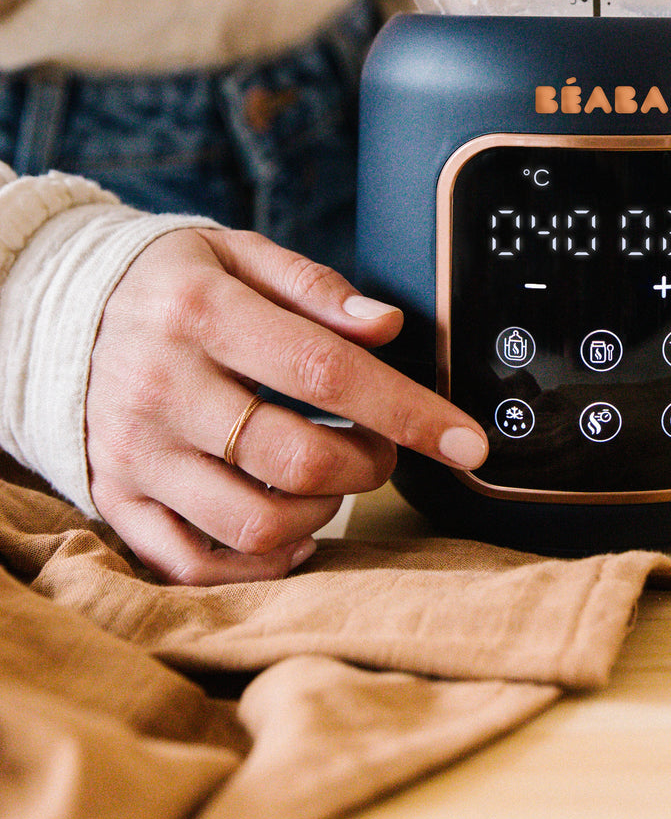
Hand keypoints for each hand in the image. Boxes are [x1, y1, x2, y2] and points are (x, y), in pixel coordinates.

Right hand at [85, 227, 487, 583]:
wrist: (56, 308)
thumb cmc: (172, 283)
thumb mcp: (237, 253)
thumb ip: (314, 286)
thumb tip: (386, 326)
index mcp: (201, 314)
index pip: (326, 373)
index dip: (409, 412)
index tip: (466, 441)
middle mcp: (162, 388)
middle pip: (297, 461)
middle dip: (371, 466)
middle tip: (380, 447)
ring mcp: (135, 453)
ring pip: (254, 524)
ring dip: (324, 515)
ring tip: (332, 481)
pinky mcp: (116, 499)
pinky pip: (195, 565)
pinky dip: (260, 563)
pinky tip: (291, 531)